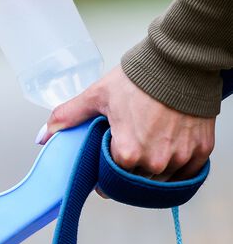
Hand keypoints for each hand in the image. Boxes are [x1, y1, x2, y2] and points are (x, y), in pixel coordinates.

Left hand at [38, 66, 214, 180]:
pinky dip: (178, 165)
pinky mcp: (201, 151)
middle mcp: (155, 161)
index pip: (112, 180)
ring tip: (149, 144)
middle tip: (129, 148)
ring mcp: (181, 157)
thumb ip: (67, 118)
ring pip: (162, 179)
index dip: (107, 172)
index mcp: (127, 153)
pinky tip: (169, 148)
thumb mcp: (95, 96)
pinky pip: (187, 173)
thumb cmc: (137, 79)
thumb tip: (42, 136)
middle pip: (137, 181)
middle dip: (130, 170)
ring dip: (154, 169)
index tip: (108, 162)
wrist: (178, 62)